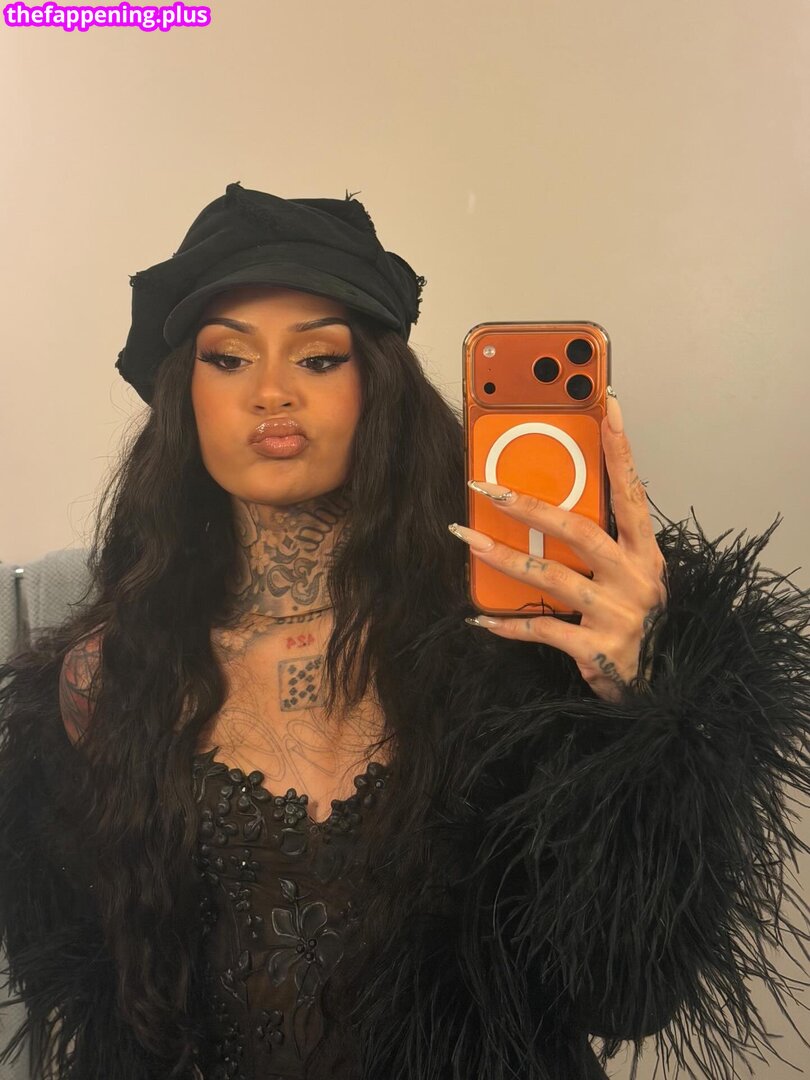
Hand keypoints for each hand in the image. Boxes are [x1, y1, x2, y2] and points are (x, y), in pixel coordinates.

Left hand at [448, 393, 668, 702]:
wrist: (659, 692)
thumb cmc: (637, 626)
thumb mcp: (632, 580)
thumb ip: (607, 546)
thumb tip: (559, 505)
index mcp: (646, 555)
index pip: (632, 493)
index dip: (621, 450)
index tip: (610, 406)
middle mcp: (637, 579)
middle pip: (577, 530)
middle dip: (527, 505)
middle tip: (486, 486)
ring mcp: (619, 615)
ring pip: (549, 575)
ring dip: (501, 555)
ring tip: (465, 537)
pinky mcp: (598, 650)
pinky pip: (542, 628)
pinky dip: (508, 624)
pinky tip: (479, 618)